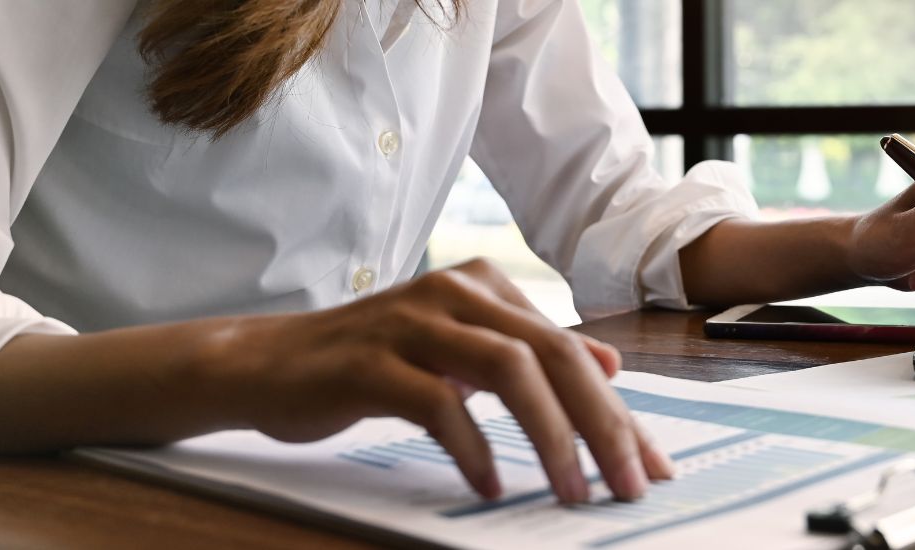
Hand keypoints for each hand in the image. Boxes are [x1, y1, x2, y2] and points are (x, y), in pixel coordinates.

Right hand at [207, 258, 672, 502]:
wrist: (264, 362)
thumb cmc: (373, 361)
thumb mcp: (462, 350)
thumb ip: (530, 352)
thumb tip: (607, 363)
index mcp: (485, 287)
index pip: (571, 351)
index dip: (618, 412)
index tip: (650, 466)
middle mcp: (456, 292)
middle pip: (553, 355)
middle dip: (602, 425)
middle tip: (627, 485)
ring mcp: (411, 322)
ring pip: (508, 370)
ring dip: (550, 437)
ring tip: (571, 490)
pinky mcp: (369, 361)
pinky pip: (437, 403)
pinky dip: (472, 448)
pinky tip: (488, 486)